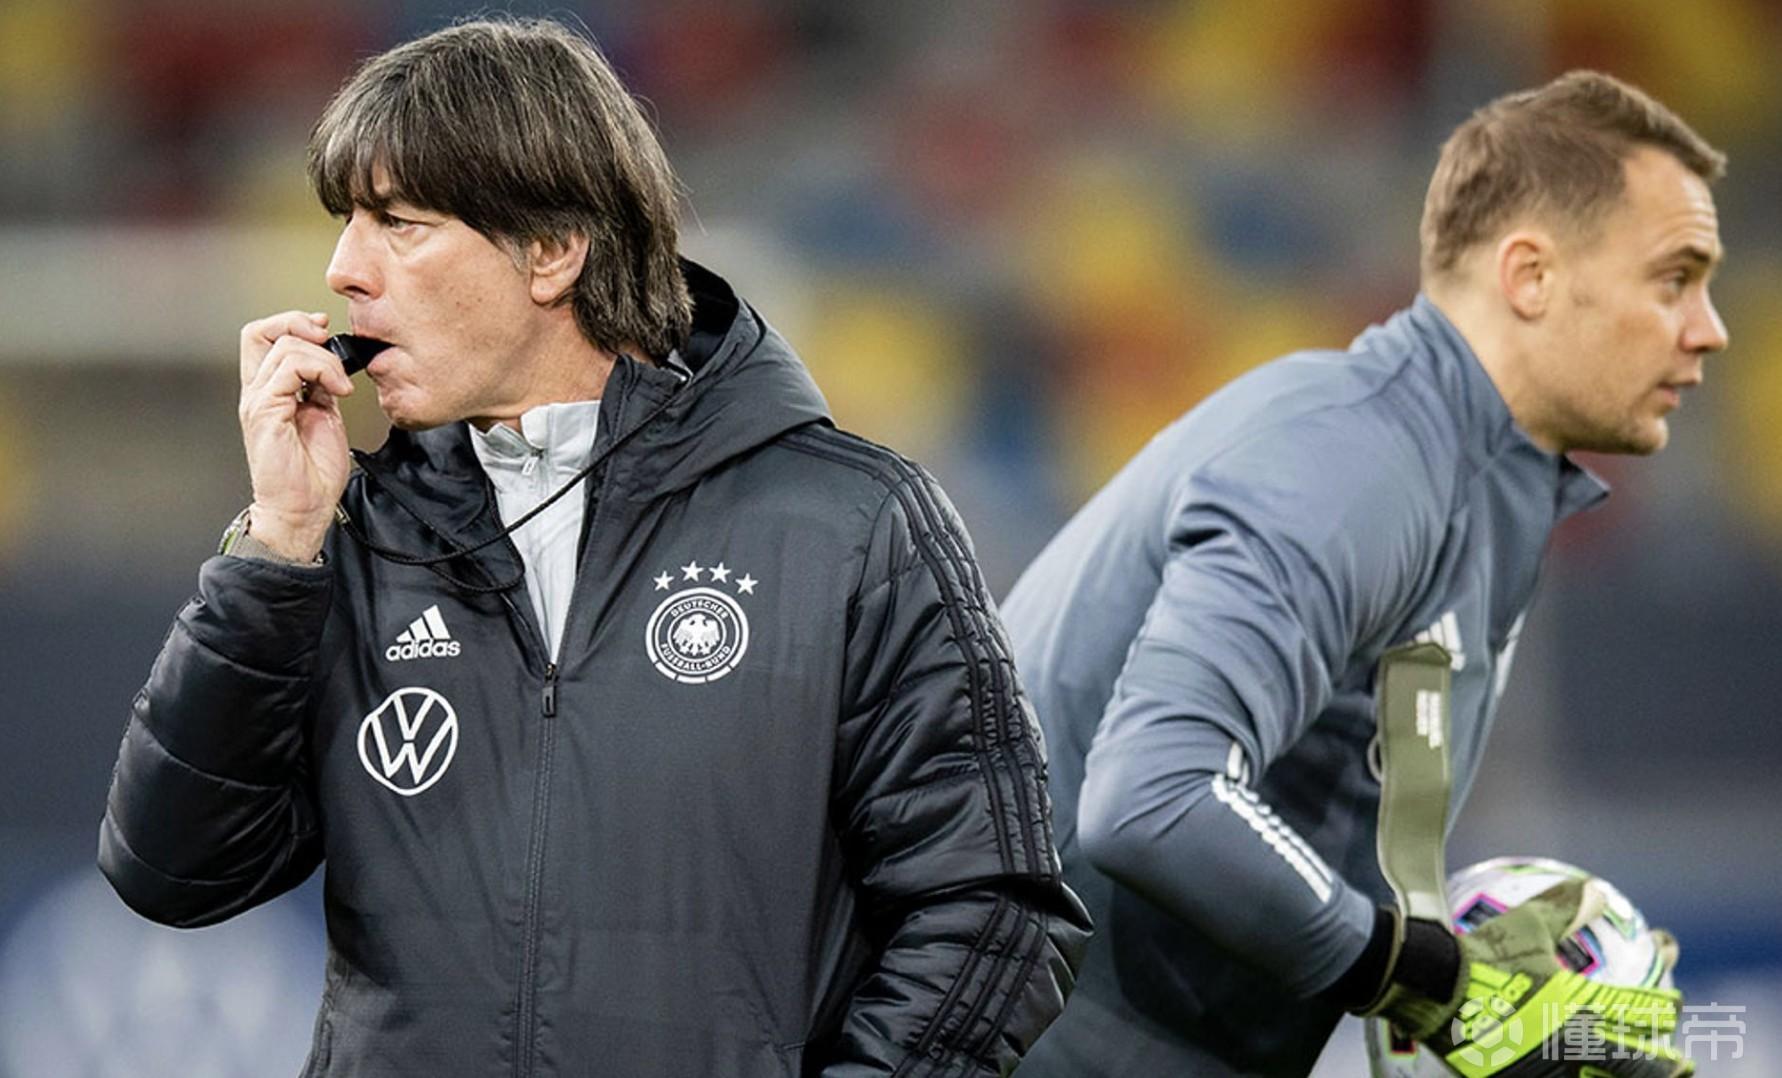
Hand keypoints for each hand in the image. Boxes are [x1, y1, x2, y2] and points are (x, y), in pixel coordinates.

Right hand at [238, 311, 354, 560]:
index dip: (294, 324)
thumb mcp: (325, 417)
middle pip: (259, 331)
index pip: (263, 336)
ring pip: (284, 347)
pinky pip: (289, 370)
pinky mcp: (265, 413)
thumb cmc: (311, 473)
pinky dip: (321, 371)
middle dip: (299, 325)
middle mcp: (257, 392)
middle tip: (328, 343)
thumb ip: (321, 387)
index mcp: (269, 391)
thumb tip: (332, 364)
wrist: (302, 509)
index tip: (327, 336)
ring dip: (324, 358)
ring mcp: (258, 401)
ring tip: (340, 385)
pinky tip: (337, 392)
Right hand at [1395, 880, 1691, 1075]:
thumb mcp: (1524, 924)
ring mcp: (1547, 1067)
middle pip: (1636, 1062)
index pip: (1638, 1009)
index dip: (1664, 1006)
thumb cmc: (1481, 953)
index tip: (1676, 1001)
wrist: (1432, 987)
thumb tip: (1597, 889)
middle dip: (1667, 1062)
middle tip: (1683, 1062)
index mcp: (1577, 1004)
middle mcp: (1571, 1042)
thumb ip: (1565, 907)